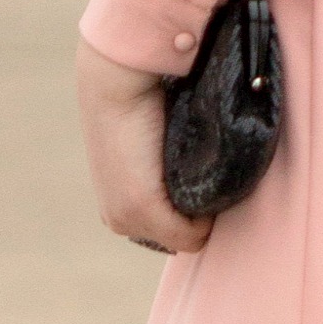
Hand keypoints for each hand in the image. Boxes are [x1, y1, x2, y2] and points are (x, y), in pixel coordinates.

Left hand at [76, 36, 212, 257]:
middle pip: (179, 238)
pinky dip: (205, 215)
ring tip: (194, 168)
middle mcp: (118, 220)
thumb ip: (165, 175)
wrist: (118, 84)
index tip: (193, 178)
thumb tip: (196, 181)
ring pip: (187, 238)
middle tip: (195, 170)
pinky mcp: (141, 207)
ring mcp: (128, 218)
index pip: (168, 233)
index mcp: (116, 209)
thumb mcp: (151, 152)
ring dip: (200, 210)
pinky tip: (196, 174)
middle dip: (194, 212)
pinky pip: (192, 235)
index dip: (188, 209)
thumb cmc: (139, 109)